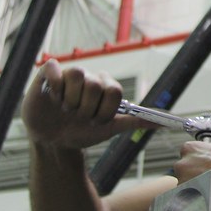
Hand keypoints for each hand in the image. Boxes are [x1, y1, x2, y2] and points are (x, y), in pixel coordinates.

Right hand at [21, 58, 151, 150]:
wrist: (54, 142)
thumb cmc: (82, 132)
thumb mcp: (110, 128)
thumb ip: (134, 122)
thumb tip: (162, 122)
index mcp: (106, 87)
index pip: (114, 91)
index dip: (105, 111)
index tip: (96, 122)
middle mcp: (90, 78)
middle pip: (96, 85)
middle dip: (86, 109)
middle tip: (79, 117)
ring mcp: (69, 74)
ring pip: (78, 74)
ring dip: (71, 100)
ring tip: (66, 109)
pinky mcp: (48, 74)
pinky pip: (54, 69)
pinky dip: (55, 85)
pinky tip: (54, 98)